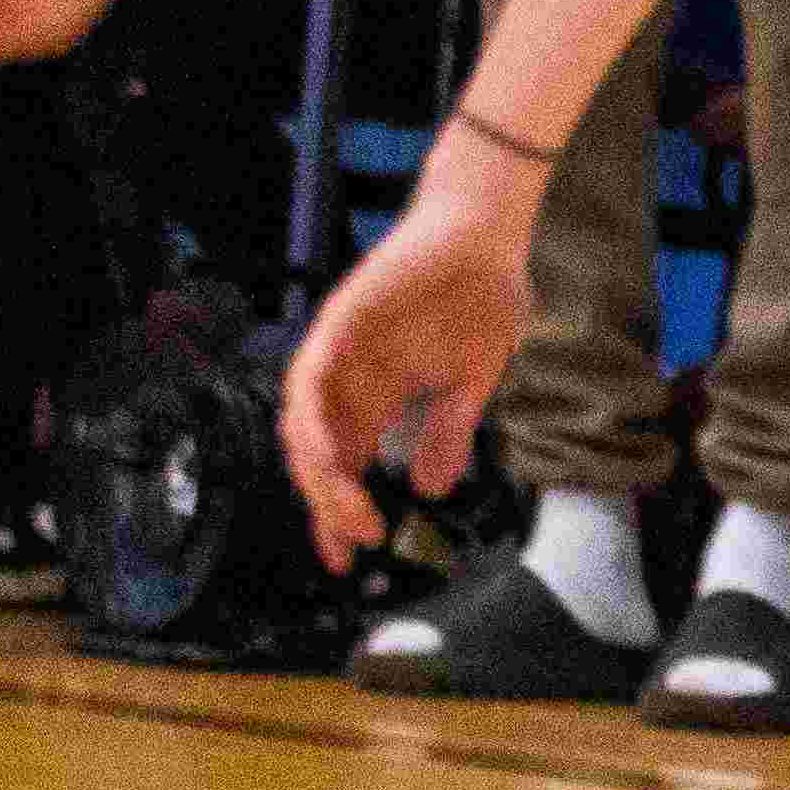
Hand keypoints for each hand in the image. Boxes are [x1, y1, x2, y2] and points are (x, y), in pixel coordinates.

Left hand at [281, 175, 531, 557]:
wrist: (485, 233)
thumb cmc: (482, 296)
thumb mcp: (473, 380)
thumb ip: (448, 432)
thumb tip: (431, 487)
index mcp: (380, 395)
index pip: (348, 465)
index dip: (342, 513)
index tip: (348, 557)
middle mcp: (350, 380)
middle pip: (320, 455)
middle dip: (330, 505)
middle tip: (353, 540)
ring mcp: (339, 353)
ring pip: (305, 424)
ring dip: (317, 471)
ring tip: (341, 508)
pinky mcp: (337, 323)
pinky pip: (307, 379)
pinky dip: (308, 417)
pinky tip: (321, 449)